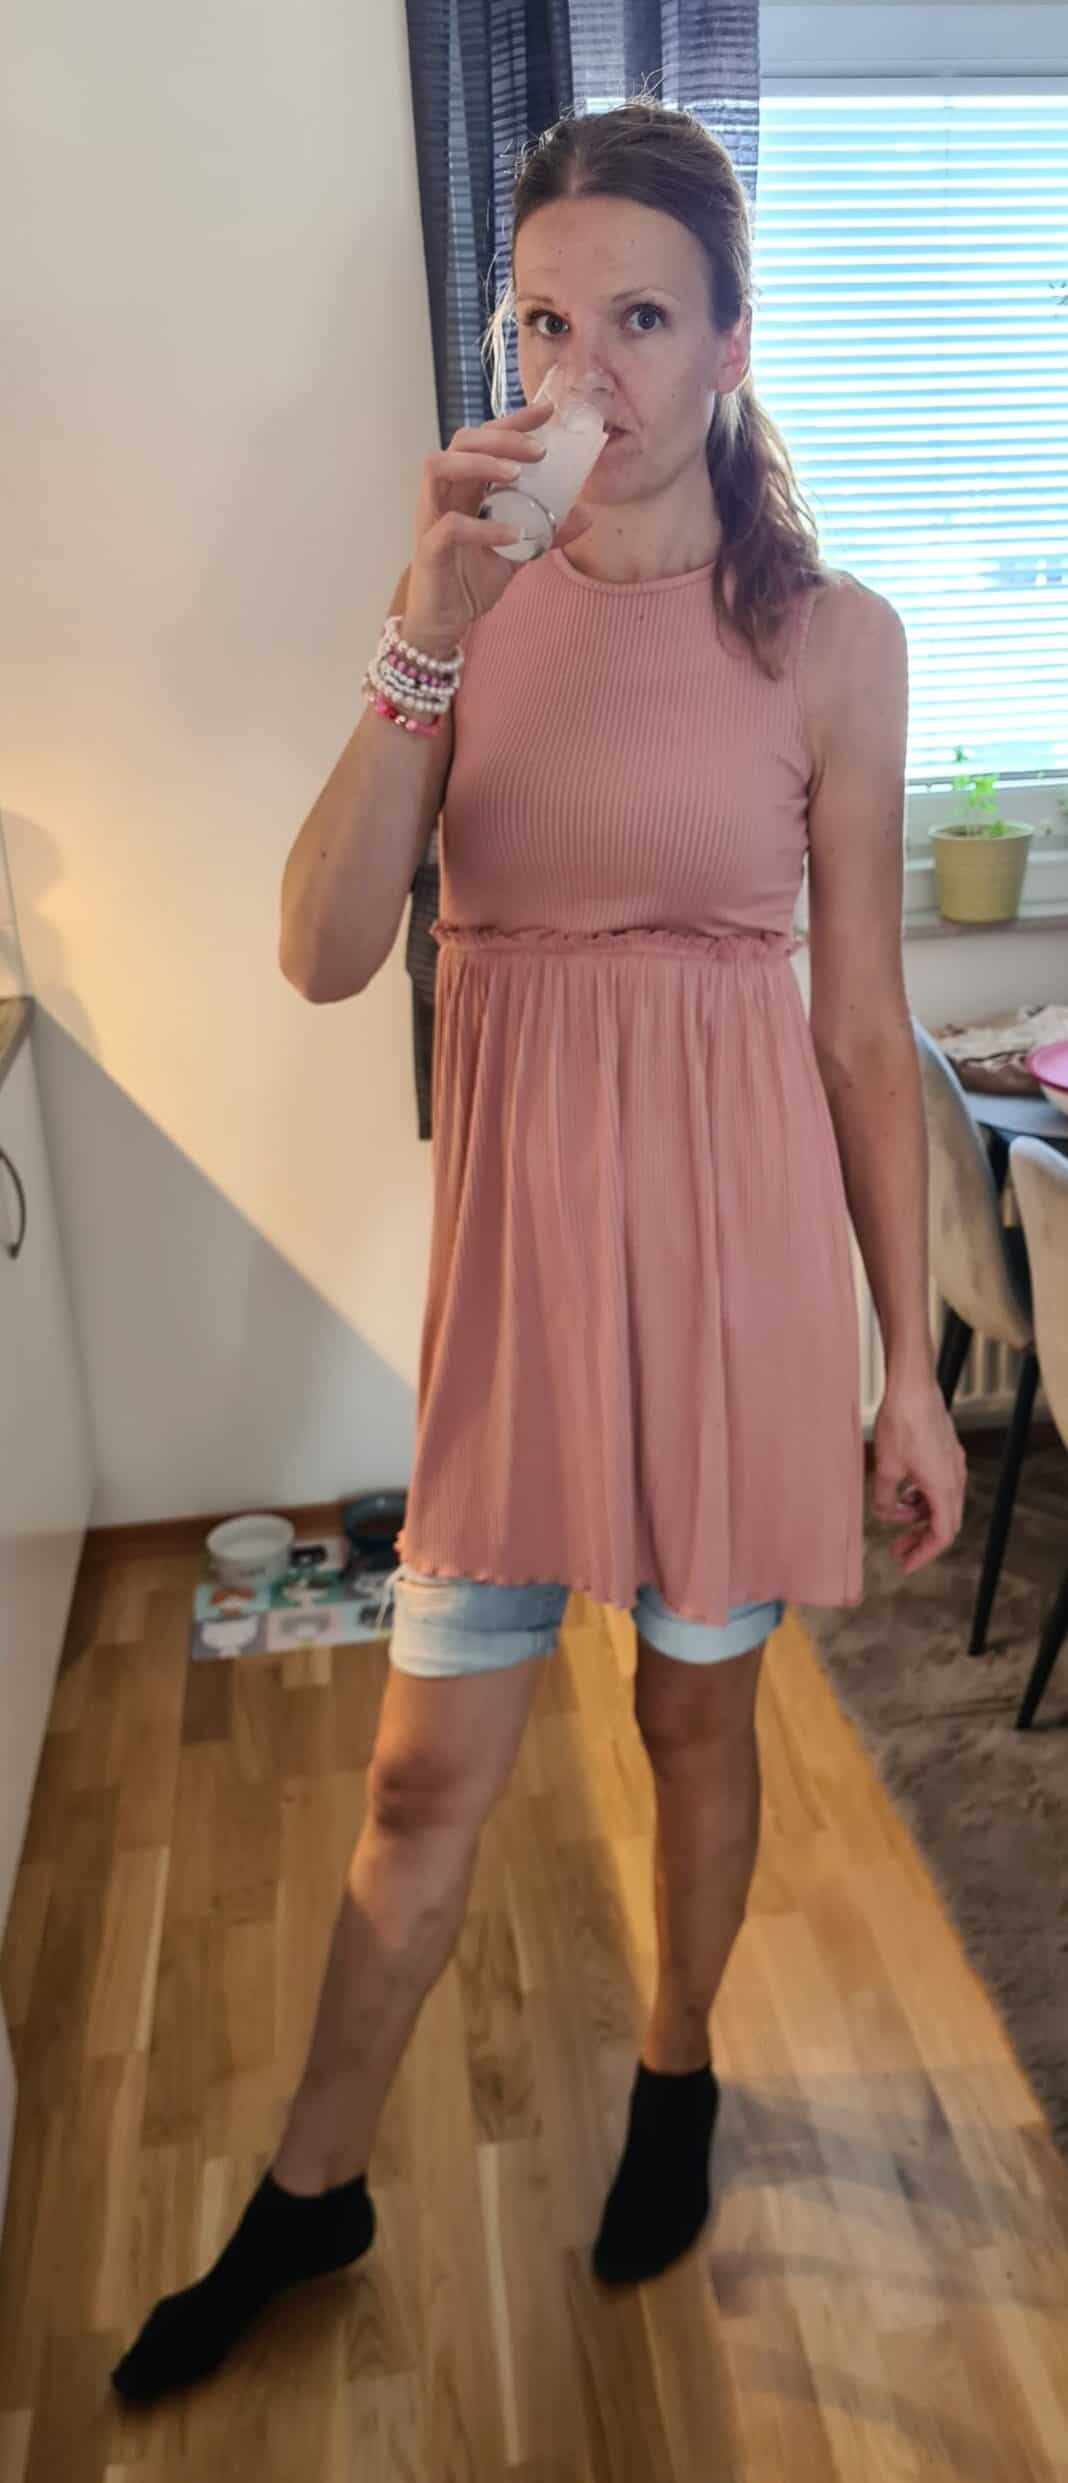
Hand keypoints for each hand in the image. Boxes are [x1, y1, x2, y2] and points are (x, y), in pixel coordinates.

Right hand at [405, 401, 591, 651]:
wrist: (445, 621)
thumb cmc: (471, 578)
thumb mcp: (518, 552)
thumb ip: (547, 531)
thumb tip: (587, 515)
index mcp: (466, 486)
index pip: (485, 439)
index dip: (513, 421)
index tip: (547, 411)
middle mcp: (446, 494)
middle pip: (461, 440)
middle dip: (501, 437)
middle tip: (538, 450)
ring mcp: (431, 517)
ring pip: (438, 466)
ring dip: (478, 463)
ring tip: (515, 474)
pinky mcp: (428, 549)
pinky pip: (448, 527)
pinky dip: (482, 527)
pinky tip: (512, 534)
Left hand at [869, 1375, 966, 1573]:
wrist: (913, 1385)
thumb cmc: (901, 1423)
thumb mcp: (885, 1468)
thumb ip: (883, 1499)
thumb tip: (883, 1513)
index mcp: (943, 1487)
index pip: (942, 1534)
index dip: (924, 1553)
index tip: (905, 1564)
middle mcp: (954, 1477)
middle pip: (944, 1521)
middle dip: (920, 1538)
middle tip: (897, 1550)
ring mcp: (953, 1463)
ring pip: (941, 1502)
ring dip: (919, 1515)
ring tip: (893, 1517)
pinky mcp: (946, 1450)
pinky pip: (938, 1484)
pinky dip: (922, 1495)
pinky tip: (901, 1492)